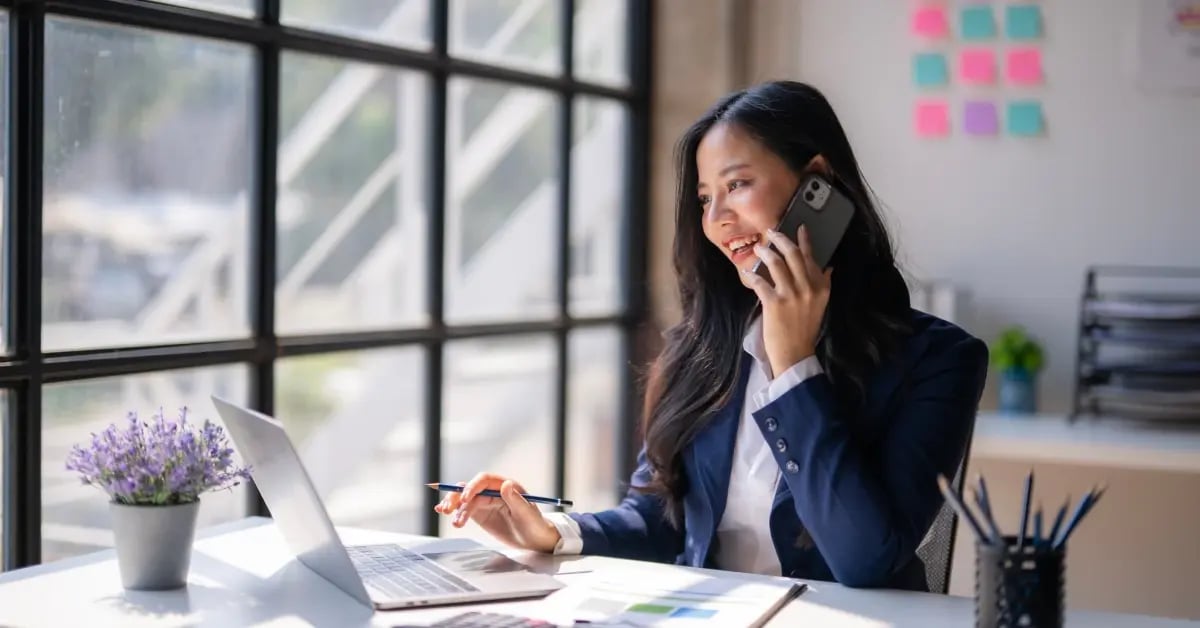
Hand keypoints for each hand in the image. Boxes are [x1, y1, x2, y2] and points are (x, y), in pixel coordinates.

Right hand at [433, 472, 560, 552]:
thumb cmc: (535, 525)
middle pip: (470, 489)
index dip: (472, 487)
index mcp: (506, 486)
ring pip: (464, 498)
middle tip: (448, 509)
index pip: (484, 481)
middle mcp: (493, 491)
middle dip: (457, 497)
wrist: (535, 540)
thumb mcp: (527, 513)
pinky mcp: (480, 513)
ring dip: (453, 505)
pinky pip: (464, 508)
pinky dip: (454, 510)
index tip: (465, 498)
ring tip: (447, 516)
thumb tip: (506, 484)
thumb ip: (516, 500)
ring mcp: (485, 502)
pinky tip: (445, 513)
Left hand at [743, 225, 831, 376]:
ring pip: (776, 263)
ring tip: (759, 247)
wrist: (795, 353)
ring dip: (765, 252)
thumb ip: (824, 284)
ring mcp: (791, 295)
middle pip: (793, 254)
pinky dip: (752, 275)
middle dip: (780, 239)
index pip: (811, 257)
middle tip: (771, 232)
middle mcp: (808, 288)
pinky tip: (746, 272)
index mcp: (821, 287)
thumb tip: (828, 267)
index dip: (804, 240)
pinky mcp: (774, 303)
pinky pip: (760, 282)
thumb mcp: (821, 305)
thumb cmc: (805, 329)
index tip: (799, 228)